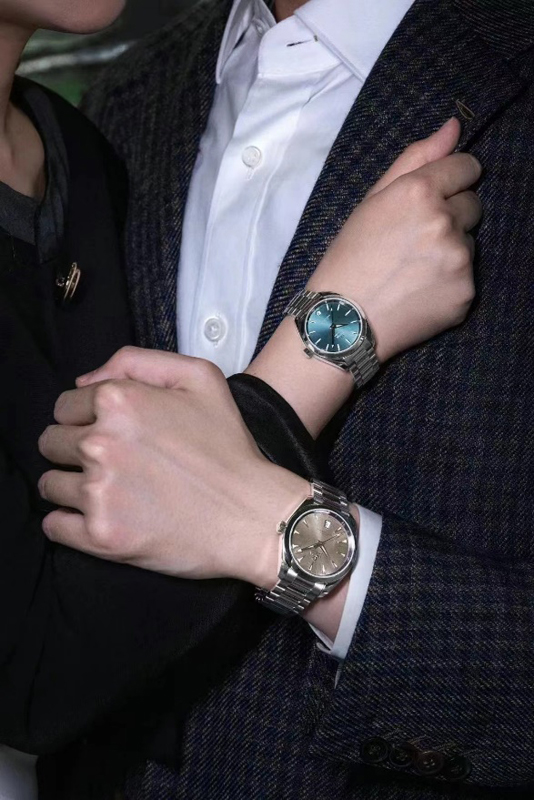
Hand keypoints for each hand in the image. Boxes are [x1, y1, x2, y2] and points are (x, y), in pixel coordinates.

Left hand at [38, 348, 308, 586]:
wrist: (253, 515)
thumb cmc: (228, 445)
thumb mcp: (200, 377)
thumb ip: (136, 362)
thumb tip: (83, 381)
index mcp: (118, 401)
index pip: (65, 406)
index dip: (86, 418)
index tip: (111, 434)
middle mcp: (100, 443)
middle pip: (51, 443)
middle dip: (74, 450)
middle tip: (111, 463)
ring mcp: (98, 492)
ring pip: (50, 484)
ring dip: (71, 486)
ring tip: (109, 491)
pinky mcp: (101, 536)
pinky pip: (54, 526)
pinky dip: (69, 522)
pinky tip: (100, 516)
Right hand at [309, 116, 480, 361]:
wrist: (342, 322)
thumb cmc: (349, 258)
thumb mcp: (372, 201)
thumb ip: (416, 158)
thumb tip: (454, 126)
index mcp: (420, 191)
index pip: (467, 167)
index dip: (450, 181)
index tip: (432, 199)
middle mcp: (445, 222)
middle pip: (472, 205)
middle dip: (449, 216)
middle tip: (411, 242)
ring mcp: (459, 260)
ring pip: (470, 242)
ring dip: (450, 250)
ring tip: (411, 270)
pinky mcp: (466, 293)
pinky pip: (467, 277)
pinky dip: (449, 282)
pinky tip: (418, 292)